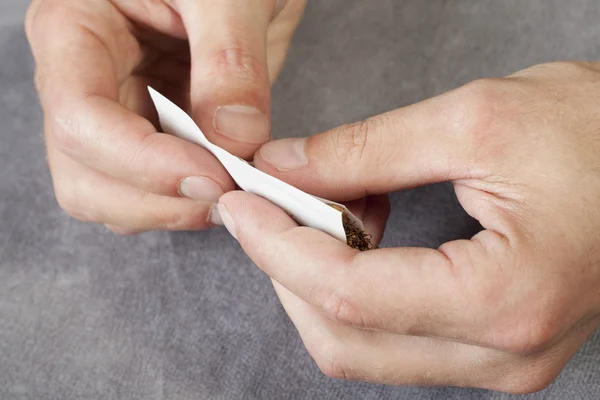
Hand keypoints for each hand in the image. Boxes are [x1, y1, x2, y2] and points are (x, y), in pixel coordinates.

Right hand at [25, 0, 304, 232]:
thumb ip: (230, 62)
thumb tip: (233, 141)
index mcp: (75, 28)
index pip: (80, 118)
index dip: (144, 162)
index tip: (213, 177)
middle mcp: (82, 79)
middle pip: (83, 173)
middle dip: (154, 198)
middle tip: (226, 192)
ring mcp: (113, 113)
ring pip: (109, 194)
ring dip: (168, 209)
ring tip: (228, 190)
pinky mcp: (147, 134)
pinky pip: (148, 191)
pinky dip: (184, 202)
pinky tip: (223, 185)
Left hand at [217, 62, 599, 392]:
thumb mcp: (475, 120)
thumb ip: (364, 150)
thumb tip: (284, 168)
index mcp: (503, 299)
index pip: (347, 292)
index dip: (276, 246)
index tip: (241, 204)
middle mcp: (502, 351)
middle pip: (342, 336)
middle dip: (287, 268)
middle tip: (268, 205)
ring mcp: (500, 360)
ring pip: (362, 345)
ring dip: (319, 280)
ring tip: (324, 210)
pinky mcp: (494, 346)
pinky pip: (393, 337)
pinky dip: (355, 290)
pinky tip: (362, 234)